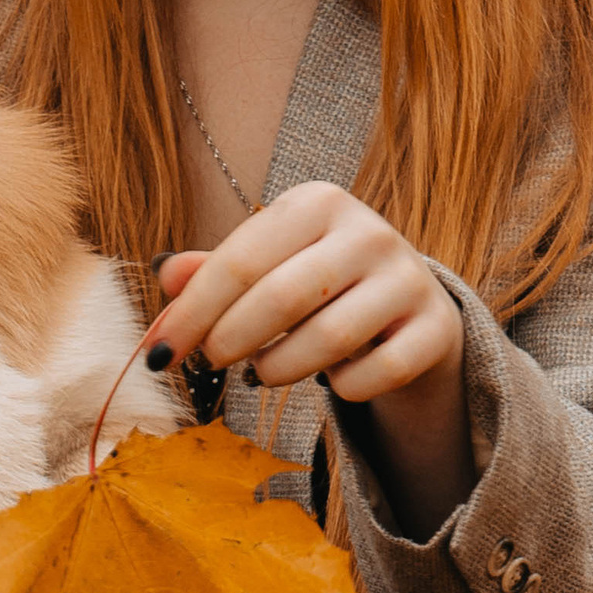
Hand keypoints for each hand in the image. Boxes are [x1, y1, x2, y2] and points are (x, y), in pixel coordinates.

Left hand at [146, 180, 463, 402]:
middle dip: (231, 340)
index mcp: (318, 202)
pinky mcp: (435, 328)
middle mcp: (368, 232)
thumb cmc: (320, 282)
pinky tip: (333, 379)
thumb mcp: (268, 264)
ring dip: (279, 369)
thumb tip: (164, 274)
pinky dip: (343, 389)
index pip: (240, 260)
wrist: (411, 306)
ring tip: (262, 372)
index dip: (192, 313)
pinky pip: (375, 375)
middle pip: (281, 298)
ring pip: (328, 340)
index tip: (157, 355)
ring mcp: (407, 279)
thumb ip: (214, 271)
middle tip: (212, 362)